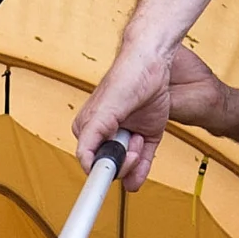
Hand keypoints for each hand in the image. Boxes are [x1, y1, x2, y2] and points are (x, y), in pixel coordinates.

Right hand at [76, 44, 227, 185]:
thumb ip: (91, 136)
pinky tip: (140, 174)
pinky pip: (143, 164)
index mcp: (88, 129)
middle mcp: (105, 135)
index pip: (90, 163)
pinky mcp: (144, 137)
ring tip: (139, 136)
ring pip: (128, 168)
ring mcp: (125, 137)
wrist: (154, 63)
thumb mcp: (105, 110)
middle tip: (132, 139)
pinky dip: (142, 171)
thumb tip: (84, 161)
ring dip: (136, 159)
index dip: (103, 169)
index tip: (111, 171)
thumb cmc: (126, 78)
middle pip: (111, 168)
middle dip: (124, 159)